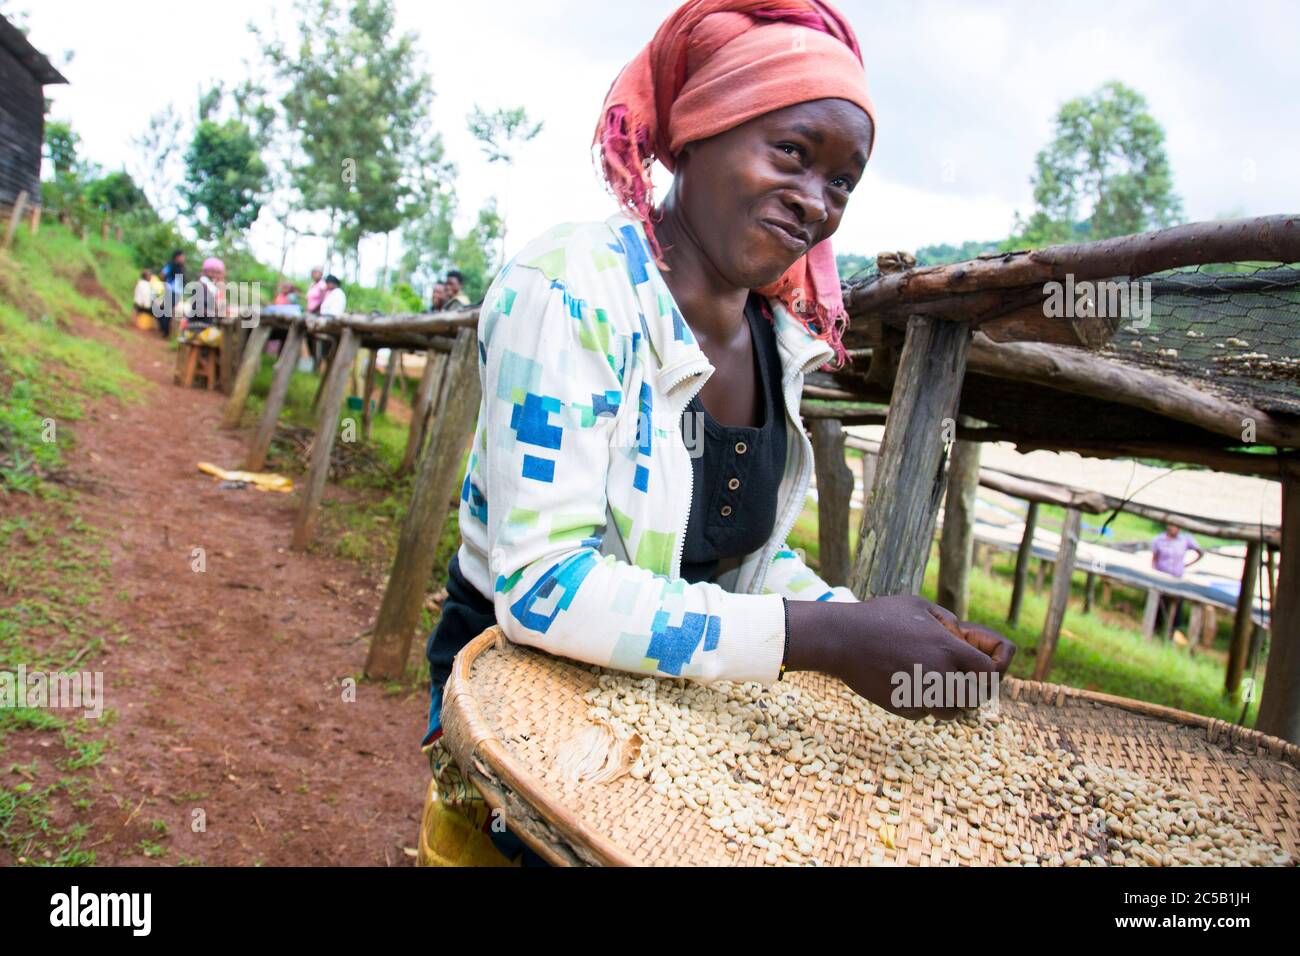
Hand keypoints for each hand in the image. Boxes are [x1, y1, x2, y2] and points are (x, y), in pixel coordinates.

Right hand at [784, 595, 1015, 720]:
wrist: (842, 638)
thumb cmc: (879, 617)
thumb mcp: (918, 606)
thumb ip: (947, 621)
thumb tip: (961, 636)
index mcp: (949, 650)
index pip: (989, 675)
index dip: (988, 675)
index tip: (979, 673)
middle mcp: (940, 675)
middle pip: (973, 700)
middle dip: (969, 693)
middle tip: (956, 682)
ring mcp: (920, 694)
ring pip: (949, 713)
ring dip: (945, 702)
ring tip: (929, 683)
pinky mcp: (901, 707)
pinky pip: (922, 713)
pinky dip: (919, 704)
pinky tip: (903, 684)